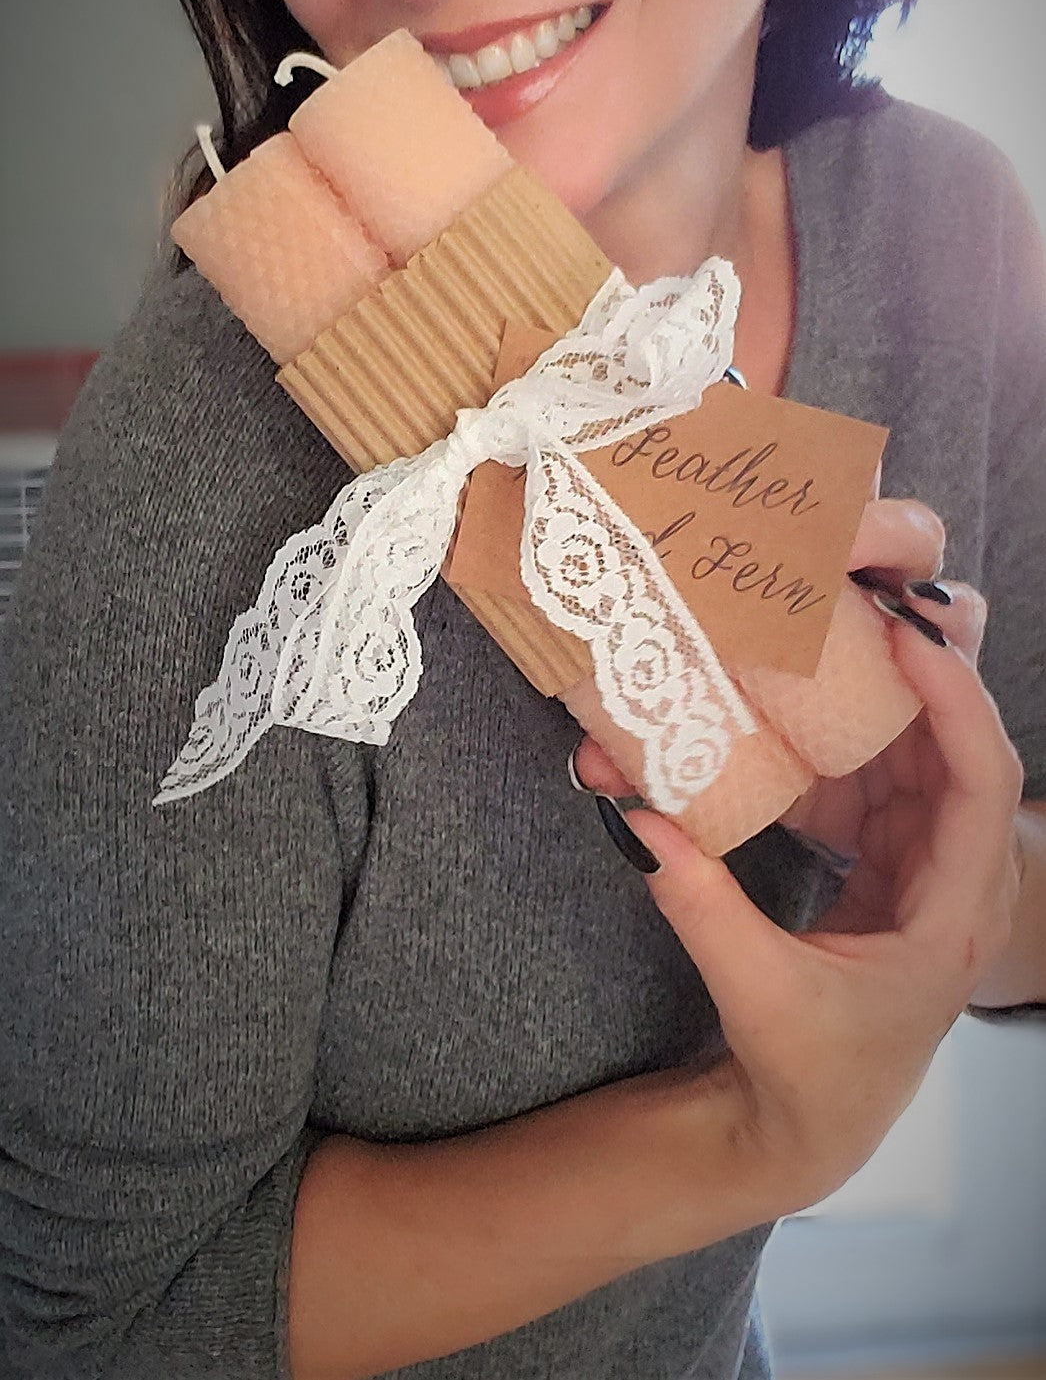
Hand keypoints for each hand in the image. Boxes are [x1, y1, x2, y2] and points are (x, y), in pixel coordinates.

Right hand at [575, 498, 1023, 1207]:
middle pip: (946, 747)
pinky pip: (856, 782)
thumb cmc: (811, 1078)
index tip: (907, 636)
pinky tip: (765, 718)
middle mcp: (950, 875)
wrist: (808, 1130)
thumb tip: (637, 819)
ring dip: (853, 703)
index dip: (955, 700)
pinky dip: (813, 749)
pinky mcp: (876, 864)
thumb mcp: (760, 994)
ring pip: (899, 757)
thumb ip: (701, 907)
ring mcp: (914, 864)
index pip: (984, 781)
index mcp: (955, 910)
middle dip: (903, 673)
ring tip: (804, 640)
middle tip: (847, 605)